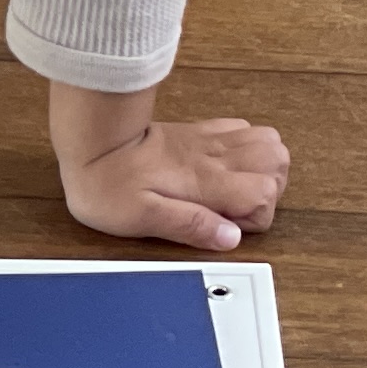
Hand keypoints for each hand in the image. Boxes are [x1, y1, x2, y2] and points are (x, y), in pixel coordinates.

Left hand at [61, 112, 289, 251]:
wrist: (89, 143)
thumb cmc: (107, 184)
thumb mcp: (143, 218)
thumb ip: (191, 226)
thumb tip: (231, 238)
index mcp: (205, 181)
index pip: (265, 194)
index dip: (252, 217)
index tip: (223, 224)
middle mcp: (215, 156)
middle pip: (277, 162)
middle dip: (268, 189)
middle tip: (234, 207)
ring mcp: (209, 141)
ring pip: (268, 141)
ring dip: (263, 167)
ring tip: (235, 188)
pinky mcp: (198, 132)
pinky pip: (241, 129)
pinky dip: (246, 148)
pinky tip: (221, 166)